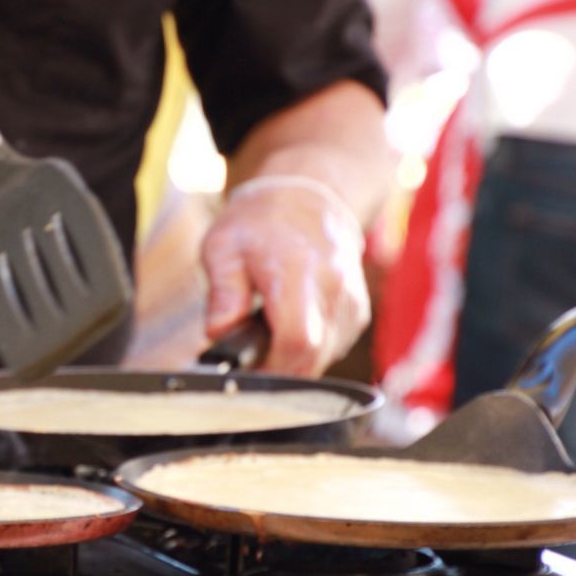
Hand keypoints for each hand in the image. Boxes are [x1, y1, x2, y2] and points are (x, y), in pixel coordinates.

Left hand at [200, 175, 368, 376]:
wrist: (308, 199)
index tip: (244, 376)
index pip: (297, 341)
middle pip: (311, 359)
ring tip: (264, 338)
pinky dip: (306, 352)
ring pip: (322, 360)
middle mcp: (335, 289)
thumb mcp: (223, 246)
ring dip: (290, 362)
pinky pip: (331, 350)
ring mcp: (351, 303)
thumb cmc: (259, 223)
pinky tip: (286, 331)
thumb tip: (218, 333)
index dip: (270, 369)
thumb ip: (222, 292)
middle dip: (275, 372)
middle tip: (246, 365)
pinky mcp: (356, 314)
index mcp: (300, 272)